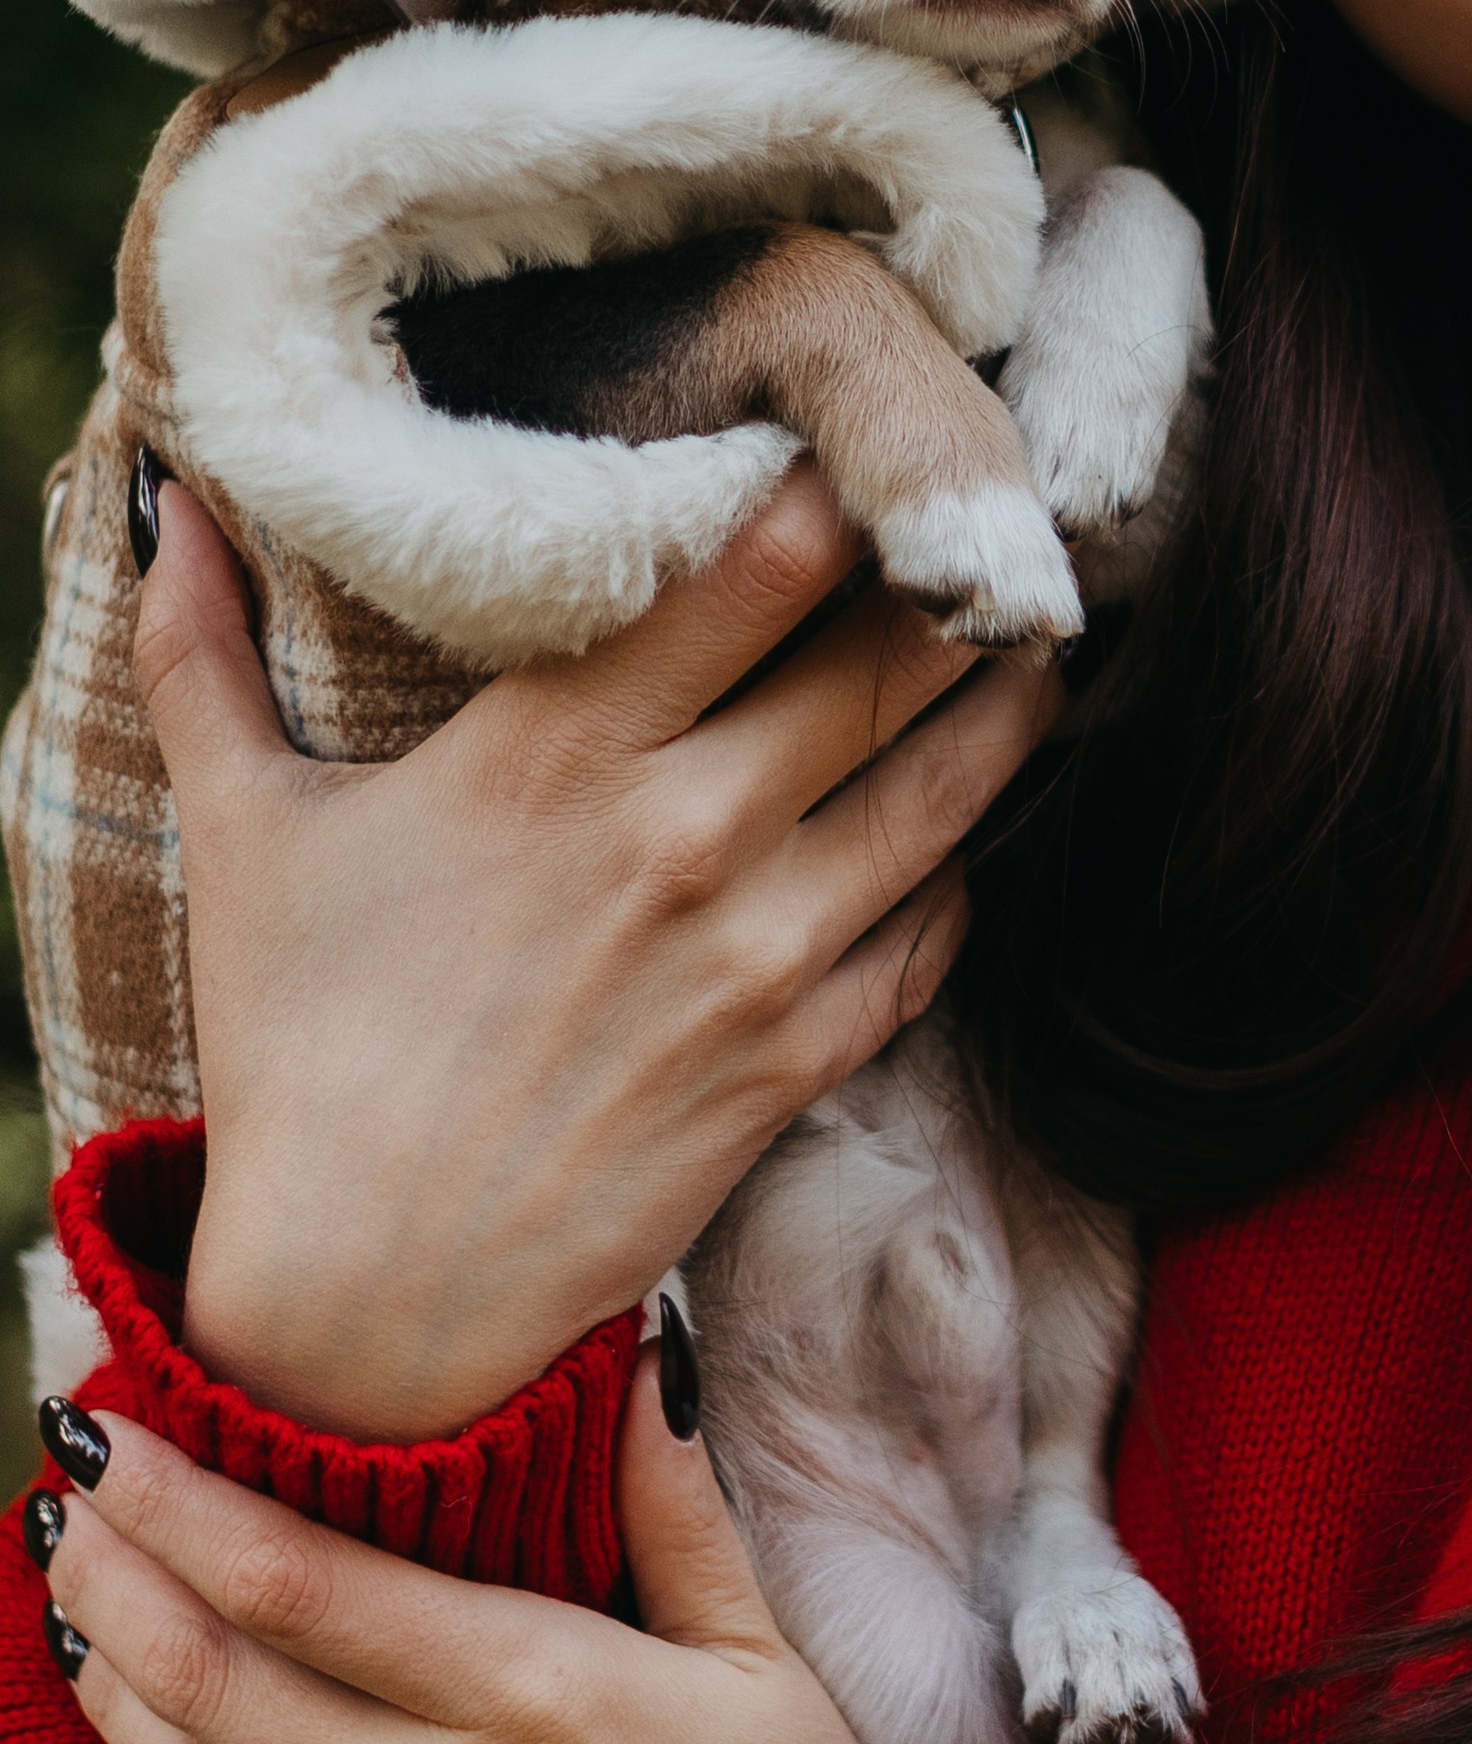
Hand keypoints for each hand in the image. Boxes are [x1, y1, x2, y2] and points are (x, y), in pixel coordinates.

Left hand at [48, 1364, 886, 1743]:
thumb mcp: (760, 1652)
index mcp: (538, 1696)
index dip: (179, 1504)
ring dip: (118, 1689)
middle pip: (215, 1678)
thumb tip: (637, 1354)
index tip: (112, 1432)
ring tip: (73, 1607)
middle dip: (115, 1578)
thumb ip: (674, 1504)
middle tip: (61, 1500)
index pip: (297, 1581)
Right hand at [138, 469, 1060, 1438]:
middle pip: (892, 653)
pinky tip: (966, 827)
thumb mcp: (241, 833)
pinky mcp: (803, 1059)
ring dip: (1008, 704)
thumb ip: (201, 655)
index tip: (870, 444)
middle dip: (958, 578)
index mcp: (559, 748)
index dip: (843, 482)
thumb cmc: (302, 1049)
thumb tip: (167, 507)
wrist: (360, 1299)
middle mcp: (684, 832)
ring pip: (953, 782)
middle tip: (992, 529)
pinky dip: (967, 868)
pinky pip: (939, 928)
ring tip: (1032, 645)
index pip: (760, 560)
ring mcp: (761, 952)